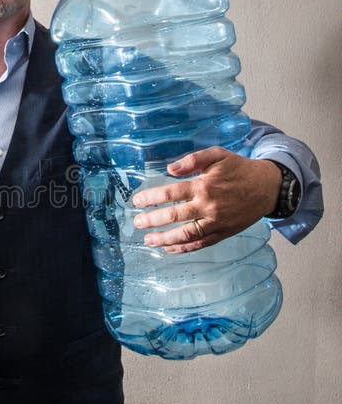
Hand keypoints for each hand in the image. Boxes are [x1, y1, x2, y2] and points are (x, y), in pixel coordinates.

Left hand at [132, 147, 281, 252]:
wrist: (267, 187)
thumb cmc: (239, 169)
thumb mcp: (218, 155)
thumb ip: (193, 160)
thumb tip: (170, 169)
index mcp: (204, 186)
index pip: (170, 193)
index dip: (150, 198)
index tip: (137, 201)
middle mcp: (208, 207)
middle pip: (173, 216)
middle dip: (152, 220)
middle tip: (137, 223)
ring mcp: (216, 223)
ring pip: (185, 235)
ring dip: (164, 239)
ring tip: (148, 240)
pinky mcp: (222, 233)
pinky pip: (200, 244)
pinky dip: (184, 248)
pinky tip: (170, 248)